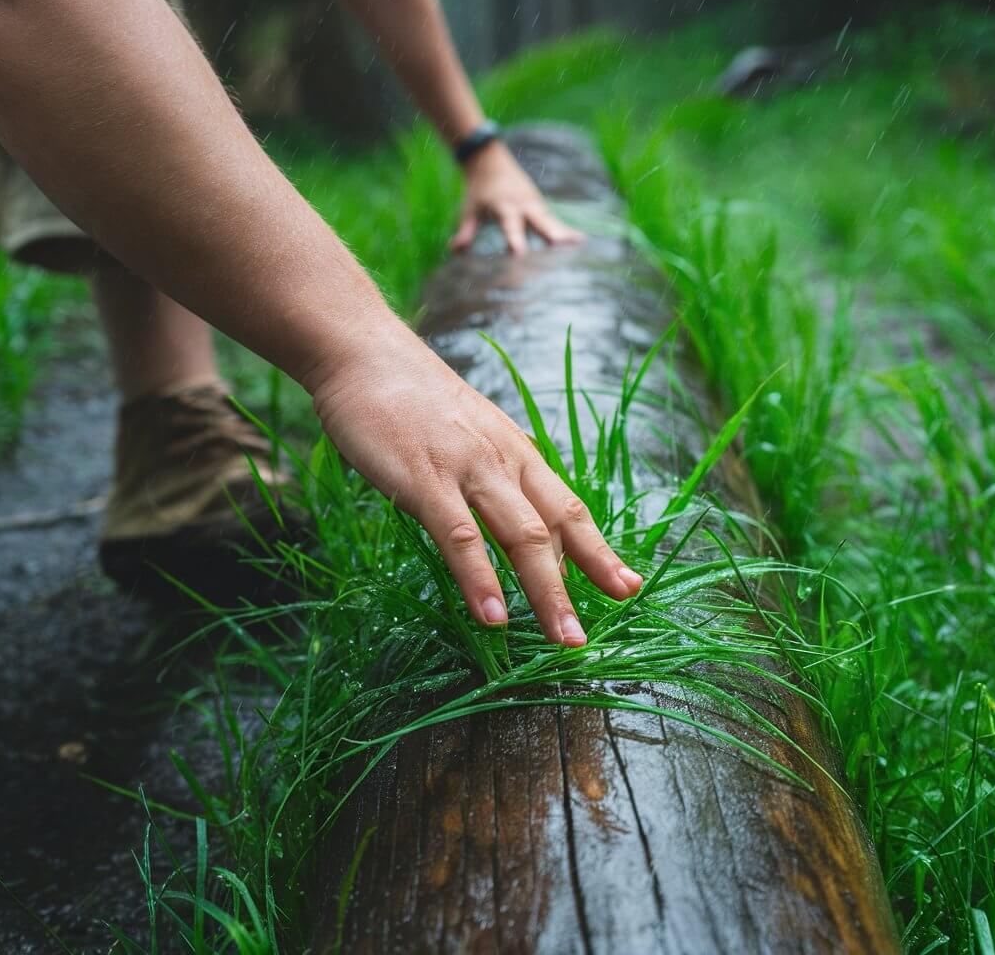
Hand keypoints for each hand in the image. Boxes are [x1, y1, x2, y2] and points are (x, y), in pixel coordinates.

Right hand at [308, 318, 641, 645]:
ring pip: (520, 536)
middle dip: (585, 583)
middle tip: (593, 637)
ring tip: (564, 639)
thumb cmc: (413, 401)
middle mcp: (504, 462)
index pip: (570, 509)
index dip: (600, 551)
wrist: (365, 354)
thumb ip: (491, 476)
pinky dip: (479, 579)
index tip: (628, 587)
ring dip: (546, 592)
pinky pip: (459, 536)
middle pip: (556, 528)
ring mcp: (467, 469)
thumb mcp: (468, 436)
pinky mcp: (425, 478)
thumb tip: (507, 523)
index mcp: (516, 454)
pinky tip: (492, 616)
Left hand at [451, 141, 583, 254]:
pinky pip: (555, 221)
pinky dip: (566, 230)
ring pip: (551, 221)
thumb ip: (466, 230)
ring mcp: (535, 204)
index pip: (510, 225)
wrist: (490, 160)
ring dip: (564, 233)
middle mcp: (523, 204)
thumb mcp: (469, 208)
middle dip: (550, 233)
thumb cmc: (479, 189)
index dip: (515, 239)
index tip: (520, 253)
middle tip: (561, 246)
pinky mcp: (541, 207)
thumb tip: (455, 250)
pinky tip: (581, 241)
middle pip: (538, 221)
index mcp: (504, 206)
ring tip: (579, 245)